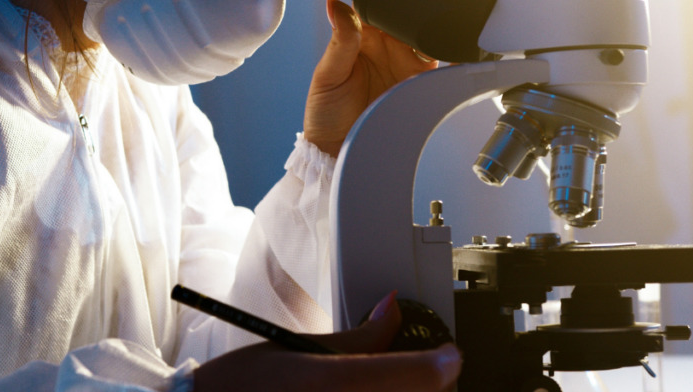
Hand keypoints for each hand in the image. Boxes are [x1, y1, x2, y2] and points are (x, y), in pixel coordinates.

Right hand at [192, 292, 461, 391]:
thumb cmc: (242, 386)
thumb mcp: (297, 349)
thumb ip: (357, 337)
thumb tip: (392, 309)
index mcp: (328, 382)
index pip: (408, 374)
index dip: (435, 364)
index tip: (449, 355)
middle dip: (421, 381)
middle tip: (415, 368)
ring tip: (384, 380)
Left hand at [303, 0, 438, 156]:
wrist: (337, 151)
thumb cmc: (324, 113)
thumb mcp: (327, 75)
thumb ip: (339, 41)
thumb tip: (336, 3)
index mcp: (359, 35)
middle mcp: (384, 43)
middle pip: (402, 7)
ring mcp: (404, 60)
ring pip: (422, 28)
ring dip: (427, 14)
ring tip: (432, 0)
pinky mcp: (419, 79)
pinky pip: (438, 58)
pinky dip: (447, 47)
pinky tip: (449, 35)